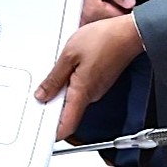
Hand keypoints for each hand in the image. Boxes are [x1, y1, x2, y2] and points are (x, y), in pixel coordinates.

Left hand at [35, 16, 144, 138]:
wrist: (129, 33)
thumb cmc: (104, 40)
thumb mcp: (69, 55)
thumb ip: (54, 77)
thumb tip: (42, 95)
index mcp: (82, 93)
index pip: (67, 126)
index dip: (52, 133)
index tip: (39, 130)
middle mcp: (91, 95)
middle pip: (67, 111)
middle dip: (51, 103)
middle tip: (38, 92)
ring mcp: (96, 88)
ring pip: (73, 97)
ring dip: (61, 88)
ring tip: (55, 70)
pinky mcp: (99, 80)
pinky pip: (81, 87)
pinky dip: (71, 80)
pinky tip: (67, 65)